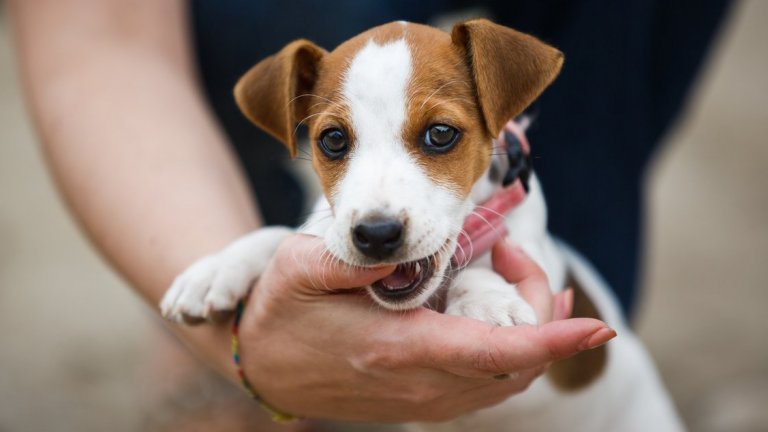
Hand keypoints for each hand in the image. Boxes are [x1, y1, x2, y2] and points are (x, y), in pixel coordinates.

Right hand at [238, 235, 613, 421]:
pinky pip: (488, 384)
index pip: (494, 353)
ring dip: (532, 330)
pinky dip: (515, 351)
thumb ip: (359, 257)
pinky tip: (507, 313)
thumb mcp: (303, 268)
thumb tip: (410, 243)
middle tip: (510, 253)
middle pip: (516, 364)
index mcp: (398, 349)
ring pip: (509, 378)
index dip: (552, 340)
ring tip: (514, 272)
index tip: (595, 325)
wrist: (263, 368)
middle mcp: (421, 384)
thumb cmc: (282, 312)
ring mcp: (424, 399)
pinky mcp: (424, 399)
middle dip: (542, 311)